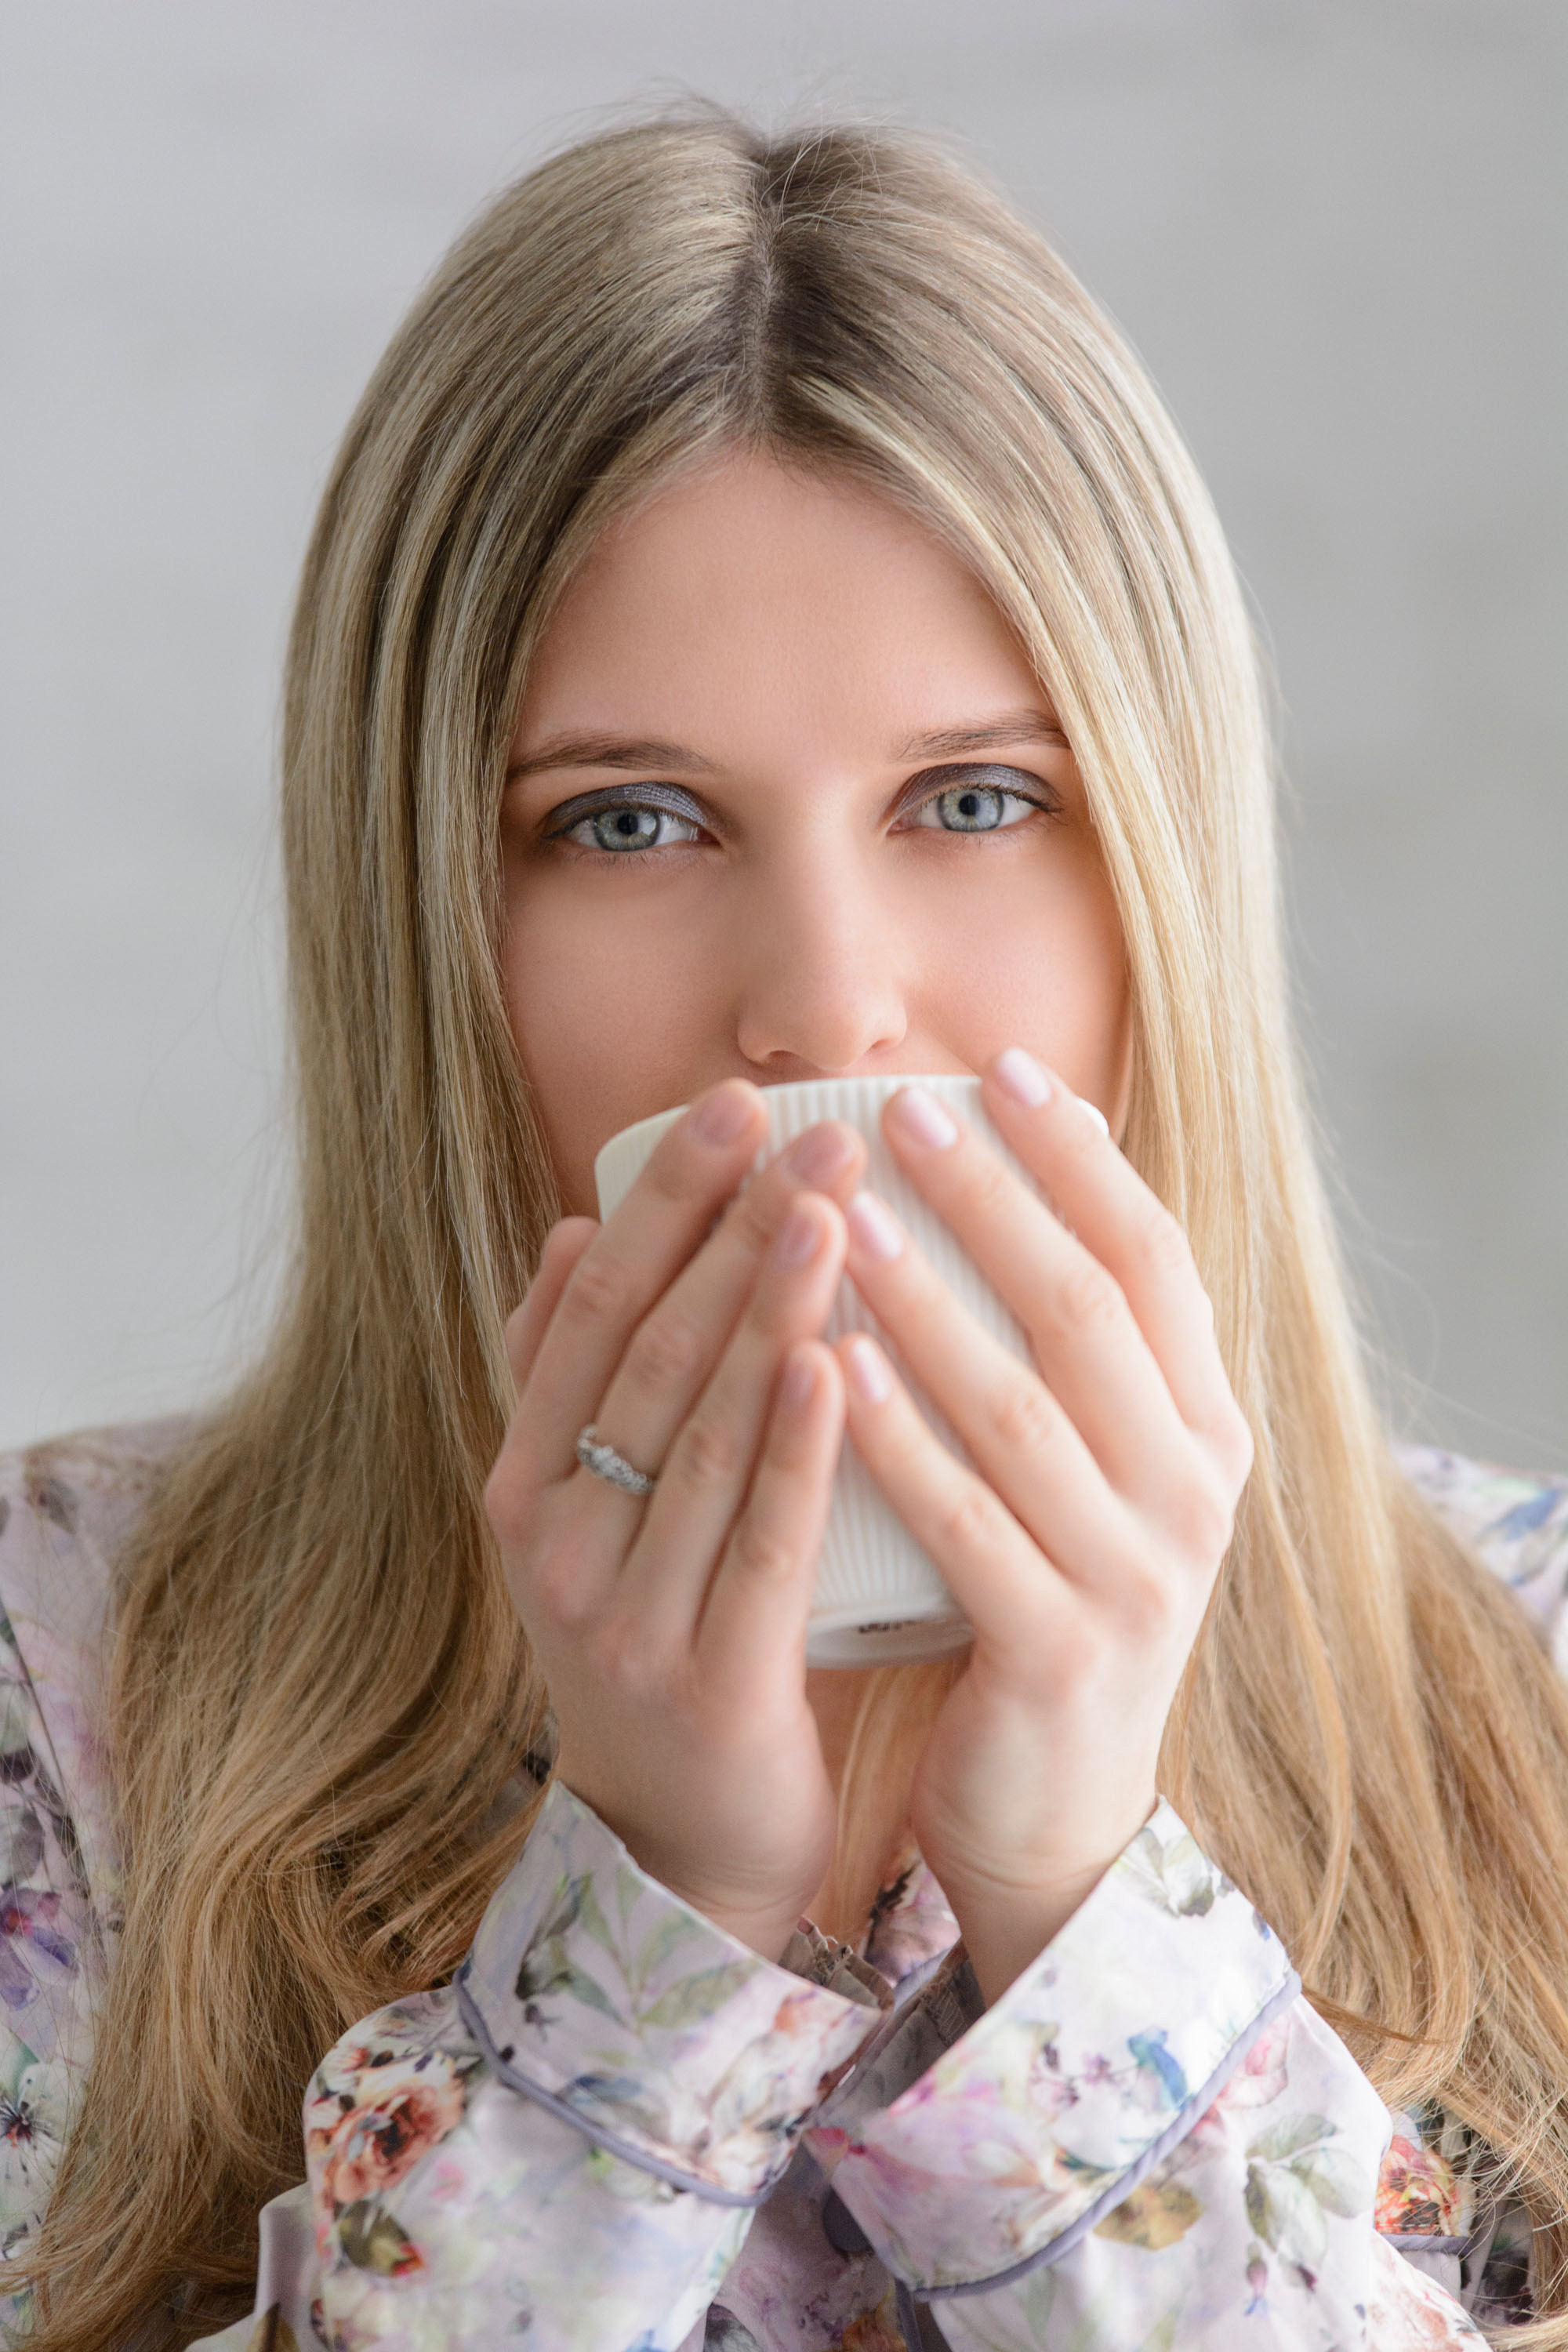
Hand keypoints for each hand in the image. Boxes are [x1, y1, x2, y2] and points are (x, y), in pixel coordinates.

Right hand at [484, 1081, 866, 1960]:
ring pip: (698, 1435)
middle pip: (646, 1355)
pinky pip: (757, 1547)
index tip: (730, 1102)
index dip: (662, 1204)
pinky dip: (792, 1449)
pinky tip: (833, 1362)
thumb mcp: (593, 1514)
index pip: (589, 1311)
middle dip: (731, 1231)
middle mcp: (558, 1542)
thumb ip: (575, 1382)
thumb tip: (578, 1227)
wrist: (681, 1847)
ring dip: (764, 1311)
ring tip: (830, 1204)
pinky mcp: (706, 1685)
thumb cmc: (660, 1638)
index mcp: (528, 1483)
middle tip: (815, 1127)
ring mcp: (623, 1617)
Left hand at [835, 1050, 1253, 2003]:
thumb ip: (1054, 1354)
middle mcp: (1192, 1491)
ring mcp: (1136, 1577)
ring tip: (848, 1215)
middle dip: (994, 1200)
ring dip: (931, 1304)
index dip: (1078, 1160)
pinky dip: (897, 1442)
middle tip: (902, 1110)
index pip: (1153, 1260)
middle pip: (1089, 1311)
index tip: (999, 1068)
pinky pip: (965, 1526)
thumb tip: (987, 1179)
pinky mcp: (1058, 1653)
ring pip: (1022, 1409)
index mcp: (1202, 1430)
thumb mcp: (1081, 1472)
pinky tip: (831, 1366)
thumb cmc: (1040, 1602)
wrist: (1054, 1812)